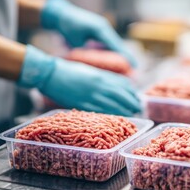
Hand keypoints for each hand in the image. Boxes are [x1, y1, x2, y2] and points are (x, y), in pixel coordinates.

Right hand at [18, 45, 140, 115]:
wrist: (51, 74)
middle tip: (138, 109)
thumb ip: (105, 79)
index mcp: (102, 76)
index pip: (124, 85)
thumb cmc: (70, 72)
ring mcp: (92, 96)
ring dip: (125, 111)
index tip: (136, 97)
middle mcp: (100, 86)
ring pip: (114, 106)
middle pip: (122, 97)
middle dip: (132, 103)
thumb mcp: (91, 72)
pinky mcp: (83, 105)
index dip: (132, 93)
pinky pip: (101, 112)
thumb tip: (118, 87)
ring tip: (131, 114)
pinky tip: (116, 118)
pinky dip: (110, 115)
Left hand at [41, 0, 135, 66]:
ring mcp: (102, 29)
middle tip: (134, 70)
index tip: (134, 65)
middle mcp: (104, 28)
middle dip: (126, 57)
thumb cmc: (67, 26)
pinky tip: (115, 61)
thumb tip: (94, 65)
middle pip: (118, 45)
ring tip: (128, 68)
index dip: (125, 56)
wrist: (61, 14)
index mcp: (100, 29)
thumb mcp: (76, 40)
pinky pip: (108, 43)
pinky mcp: (99, 31)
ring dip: (120, 55)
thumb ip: (86, 52)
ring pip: (114, 44)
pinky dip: (112, 51)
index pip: (116, 45)